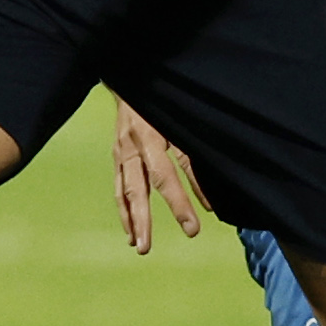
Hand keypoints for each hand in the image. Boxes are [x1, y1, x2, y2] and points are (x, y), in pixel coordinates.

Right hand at [111, 98, 210, 254]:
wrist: (133, 77)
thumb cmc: (166, 100)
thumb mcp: (183, 123)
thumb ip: (193, 159)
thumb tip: (209, 200)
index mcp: (151, 136)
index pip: (166, 176)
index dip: (180, 203)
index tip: (192, 228)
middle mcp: (131, 146)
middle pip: (137, 189)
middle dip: (144, 221)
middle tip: (148, 249)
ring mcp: (120, 152)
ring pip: (123, 191)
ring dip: (131, 220)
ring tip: (139, 246)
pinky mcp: (116, 156)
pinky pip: (118, 187)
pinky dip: (124, 210)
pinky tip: (130, 231)